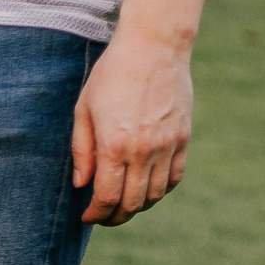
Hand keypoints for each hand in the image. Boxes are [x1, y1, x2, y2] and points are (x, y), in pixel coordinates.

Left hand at [72, 31, 191, 225]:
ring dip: (137, 207)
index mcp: (114, 144)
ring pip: (155, 195)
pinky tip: (145, 188)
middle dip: (114, 217)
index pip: (106, 197)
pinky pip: (174, 178)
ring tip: (122, 204)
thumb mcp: (84, 109)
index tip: (86, 217)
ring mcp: (167, 145)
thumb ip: (81, 150)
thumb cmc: (112, 74)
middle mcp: (143, 150)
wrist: (154, 46)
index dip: (95, 214)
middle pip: (132, 203)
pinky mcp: (183, 138)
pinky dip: (160, 191)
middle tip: (102, 217)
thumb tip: (81, 185)